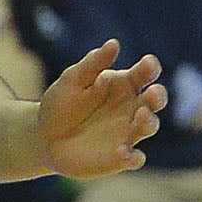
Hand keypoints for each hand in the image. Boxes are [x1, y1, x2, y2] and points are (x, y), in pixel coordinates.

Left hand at [38, 40, 166, 178]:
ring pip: (149, 126)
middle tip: (153, 93)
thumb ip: (93, 64)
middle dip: (158, 96)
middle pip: (155, 100)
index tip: (146, 64)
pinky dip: (133, 157)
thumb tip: (114, 43)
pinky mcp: (119, 157)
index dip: (149, 67)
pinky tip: (125, 154)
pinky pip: (134, 158)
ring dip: (149, 122)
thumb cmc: (60, 104)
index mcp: (124, 85)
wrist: (42, 138)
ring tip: (141, 116)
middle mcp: (131, 108)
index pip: (144, 73)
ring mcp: (127, 133)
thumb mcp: (72, 80)